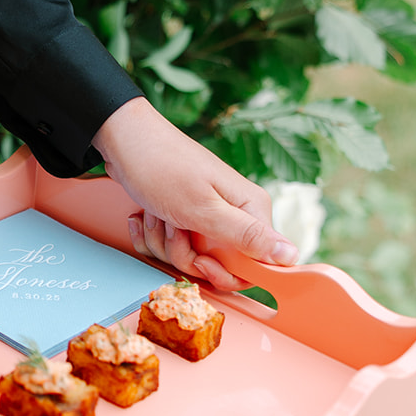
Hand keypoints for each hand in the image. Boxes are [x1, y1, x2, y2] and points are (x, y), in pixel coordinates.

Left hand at [93, 97, 297, 292]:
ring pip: (189, 257)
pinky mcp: (183, 217)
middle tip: (175, 230)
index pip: (257, 265)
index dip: (227, 273)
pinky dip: (152, 235)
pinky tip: (146, 215)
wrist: (124, 141)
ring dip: (164, 243)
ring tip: (159, 214)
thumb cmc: (162, 167)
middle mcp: (233, 213)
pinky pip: (170, 247)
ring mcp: (206, 216)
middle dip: (186, 255)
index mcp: (250, 209)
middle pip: (218, 265)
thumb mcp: (204, 208)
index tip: (203, 263)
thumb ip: (247, 236)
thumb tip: (291, 256)